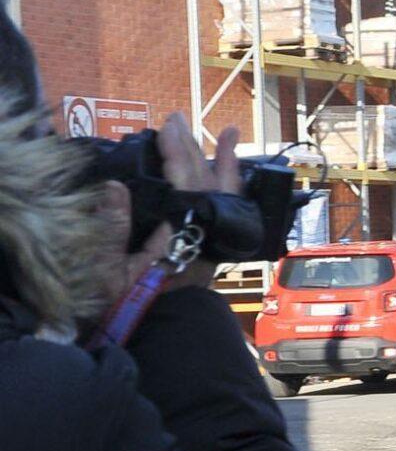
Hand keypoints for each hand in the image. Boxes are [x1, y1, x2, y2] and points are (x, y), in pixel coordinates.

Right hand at [110, 116, 239, 300]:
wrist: (166, 332)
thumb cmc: (133, 306)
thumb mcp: (110, 272)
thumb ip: (113, 230)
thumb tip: (113, 187)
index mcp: (182, 236)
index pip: (184, 186)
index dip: (176, 155)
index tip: (166, 128)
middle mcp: (206, 234)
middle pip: (204, 182)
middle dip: (191, 148)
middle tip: (178, 118)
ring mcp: (216, 239)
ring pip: (224, 192)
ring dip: (222, 160)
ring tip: (226, 132)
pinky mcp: (217, 246)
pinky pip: (230, 208)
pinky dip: (230, 185)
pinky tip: (230, 169)